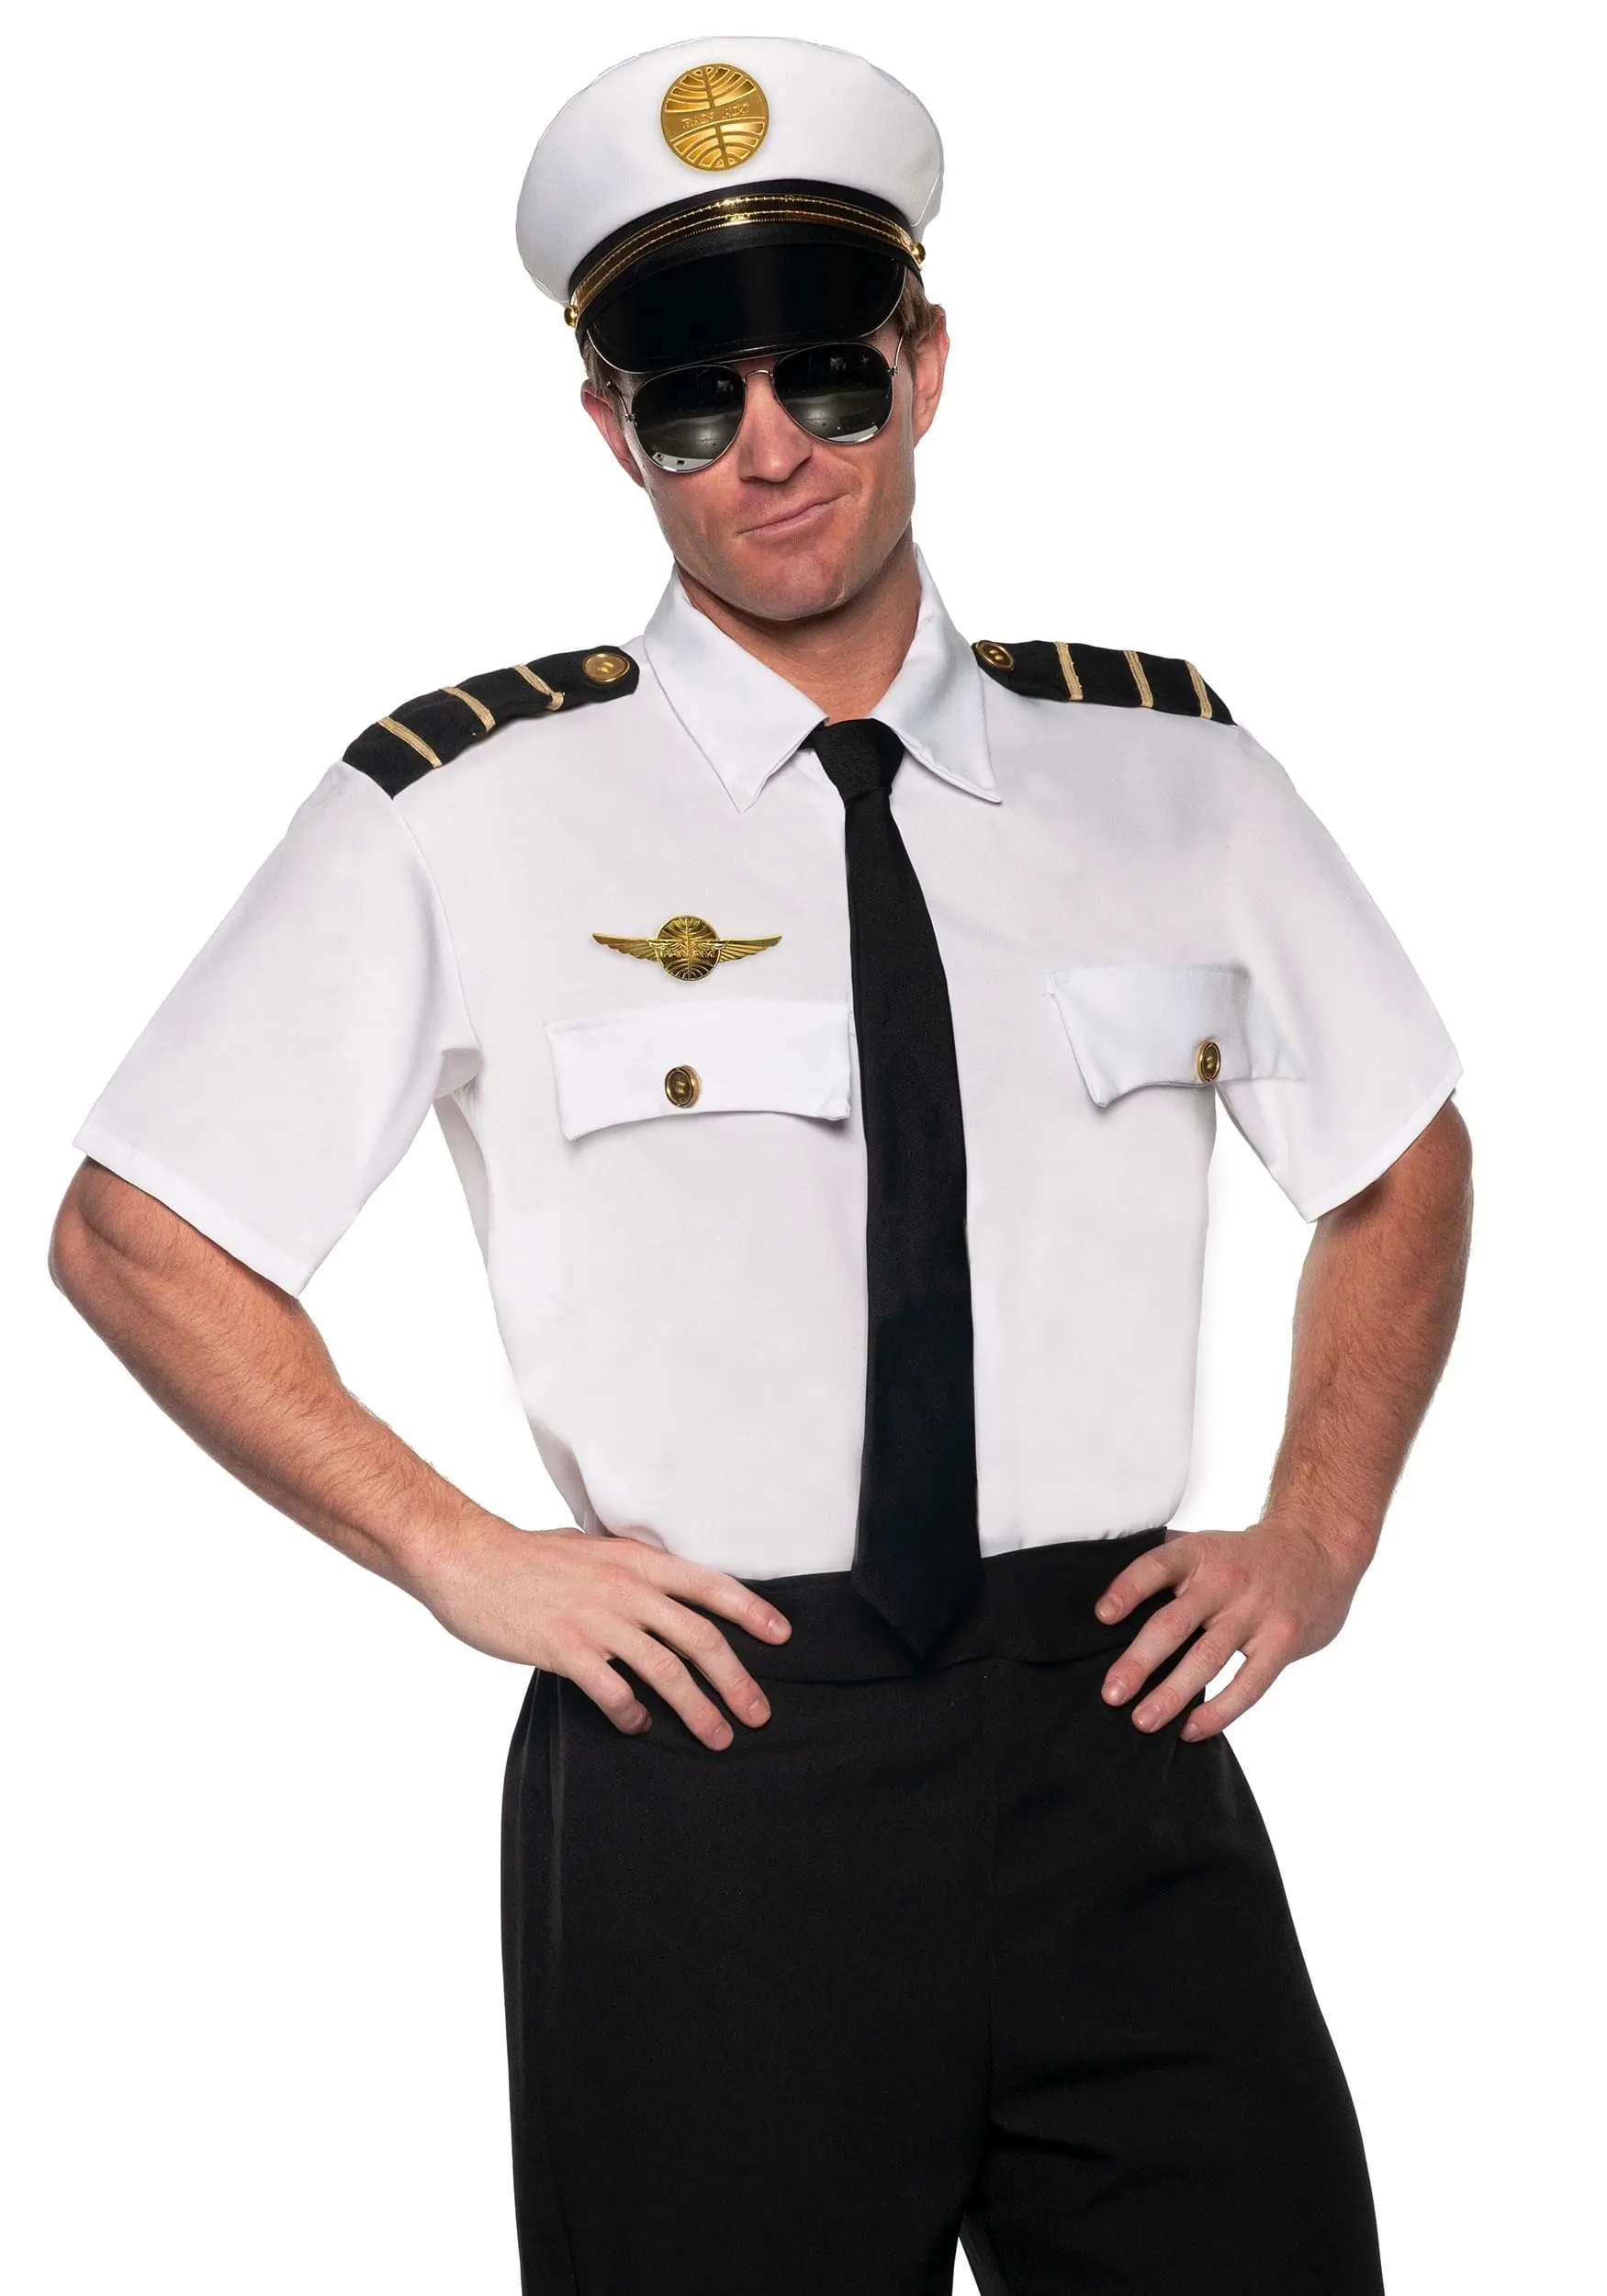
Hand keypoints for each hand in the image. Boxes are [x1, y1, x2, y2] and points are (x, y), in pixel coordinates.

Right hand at [412, 1517, 791, 1749]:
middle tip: (757, 1713)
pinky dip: (632, 1713)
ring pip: (666, 1670)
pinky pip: (613, 1691)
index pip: (710, 1585)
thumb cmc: (525, 1555)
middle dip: (736, 1679)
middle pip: (700, 1638)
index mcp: (636, 1561)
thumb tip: (658, 1588)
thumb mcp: (591, 1548)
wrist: (466, 1557)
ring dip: (697, 1709)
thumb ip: (628, 1569)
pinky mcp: (564, 1648)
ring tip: (717, 1736)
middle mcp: (625, 1588)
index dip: (751, 1611)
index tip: (782, 1637)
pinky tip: (638, 1725)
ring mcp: (596, 1619)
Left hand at [1093, 1518, 1367, 1741]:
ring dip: (1171, 1694)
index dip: (1128, 1589)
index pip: (1156, 1567)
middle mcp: (1224, 1581)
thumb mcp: (1207, 1547)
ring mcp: (1256, 1612)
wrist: (1319, 1547)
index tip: (1102, 1616)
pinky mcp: (1282, 1641)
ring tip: (1142, 1721)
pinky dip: (1219, 1711)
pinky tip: (1191, 1729)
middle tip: (1111, 1694)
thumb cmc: (1246, 1558)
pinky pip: (1248, 1684)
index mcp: (1199, 1553)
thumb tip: (1107, 1602)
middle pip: (1174, 1624)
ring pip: (1207, 1660)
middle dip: (1139, 1662)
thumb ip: (1168, 1569)